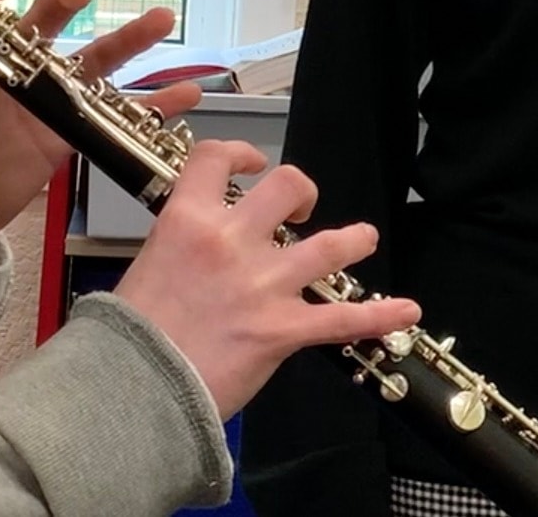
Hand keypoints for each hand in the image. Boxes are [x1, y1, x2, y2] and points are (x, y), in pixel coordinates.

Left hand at [0, 0, 199, 309]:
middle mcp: (17, 73)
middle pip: (49, 30)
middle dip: (64, 7)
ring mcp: (46, 106)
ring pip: (93, 67)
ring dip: (128, 44)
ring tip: (161, 20)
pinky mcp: (66, 140)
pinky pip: (111, 121)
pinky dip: (149, 110)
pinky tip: (182, 96)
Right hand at [113, 140, 420, 420]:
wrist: (134, 384)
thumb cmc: (132, 332)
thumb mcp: (148, 265)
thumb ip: (181, 247)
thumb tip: (198, 247)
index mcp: (188, 220)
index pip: (215, 158)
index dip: (240, 151)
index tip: (252, 162)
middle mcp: (231, 241)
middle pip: (288, 187)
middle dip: (303, 192)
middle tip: (301, 209)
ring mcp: (263, 284)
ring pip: (330, 245)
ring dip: (354, 239)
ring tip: (363, 238)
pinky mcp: (283, 328)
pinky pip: (344, 318)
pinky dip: (380, 316)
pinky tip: (406, 310)